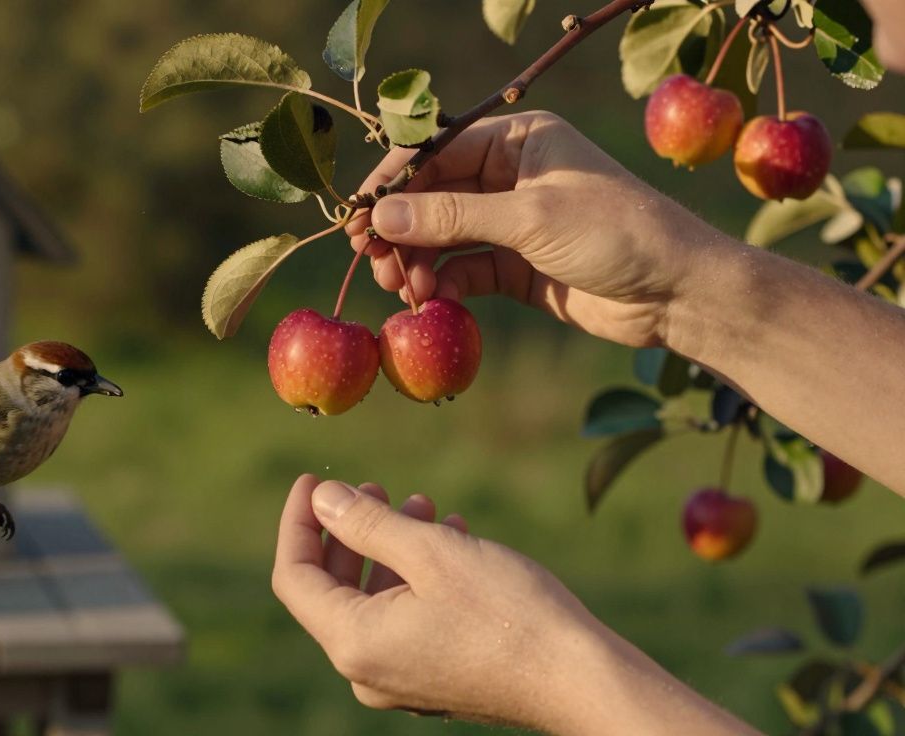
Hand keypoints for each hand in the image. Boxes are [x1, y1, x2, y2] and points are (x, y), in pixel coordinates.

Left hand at [272, 474, 763, 734]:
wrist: (582, 680)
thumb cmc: (508, 612)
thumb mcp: (431, 551)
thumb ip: (366, 524)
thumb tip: (322, 500)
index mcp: (354, 643)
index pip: (295, 577)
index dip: (297, 522)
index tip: (312, 479)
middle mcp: (367, 671)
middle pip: (332, 589)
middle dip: (348, 531)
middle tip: (374, 485)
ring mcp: (401, 681)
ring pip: (374, 600)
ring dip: (390, 548)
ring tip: (424, 505)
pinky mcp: (434, 679)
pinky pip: (404, 619)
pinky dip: (415, 576)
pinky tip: (452, 539)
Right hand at [345, 111, 738, 347]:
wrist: (676, 293)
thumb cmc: (614, 233)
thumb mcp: (530, 218)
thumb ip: (452, 216)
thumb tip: (381, 215)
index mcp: (519, 140)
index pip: (437, 150)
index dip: (393, 181)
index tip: (357, 214)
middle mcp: (511, 175)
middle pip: (433, 195)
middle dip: (400, 227)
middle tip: (371, 260)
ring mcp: (512, 222)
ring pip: (443, 236)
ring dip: (415, 260)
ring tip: (399, 287)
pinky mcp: (516, 266)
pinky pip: (463, 269)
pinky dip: (442, 284)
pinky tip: (428, 300)